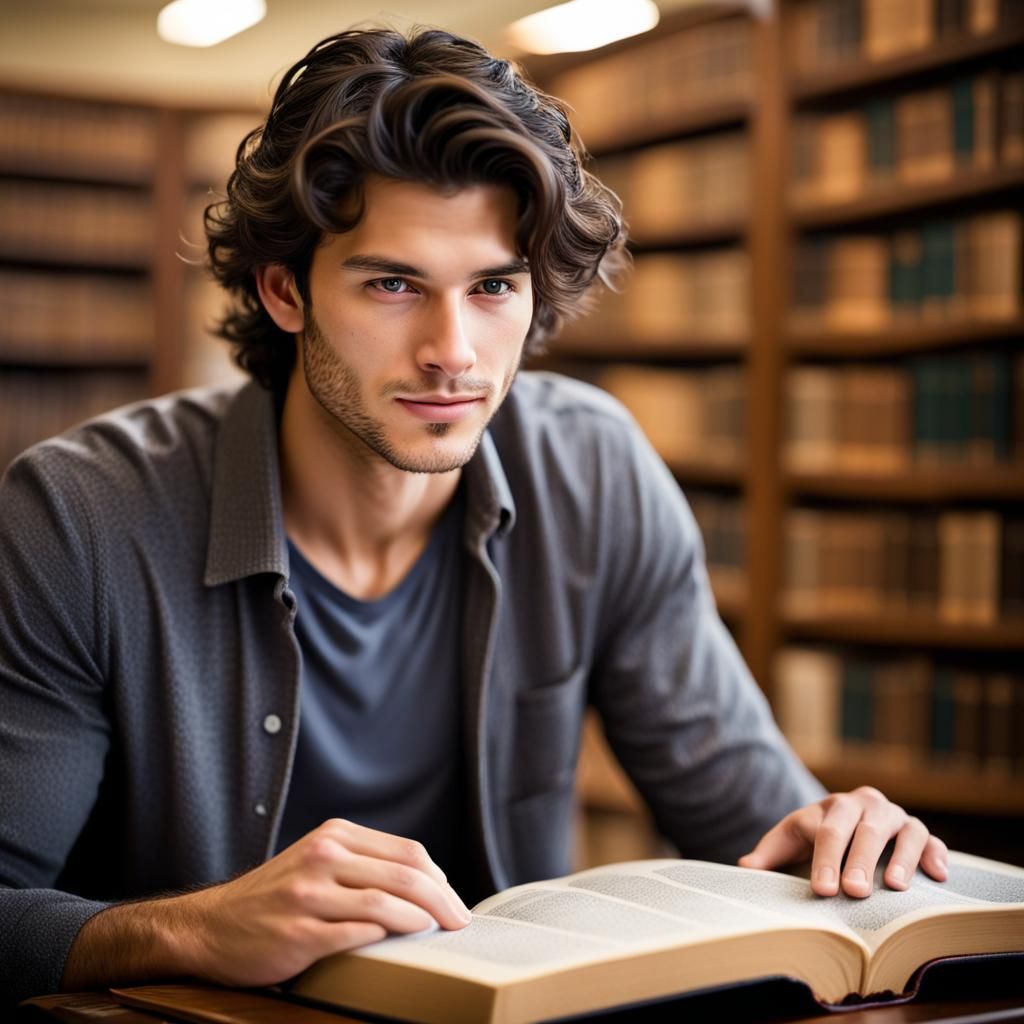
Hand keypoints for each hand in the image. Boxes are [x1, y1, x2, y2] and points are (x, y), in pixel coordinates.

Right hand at [63, 818, 471, 990]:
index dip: (439, 878)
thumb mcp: (318, 861)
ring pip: (385, 903)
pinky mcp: (299, 932)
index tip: (453, 900)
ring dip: (420, 921)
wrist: (208, 927)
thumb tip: (425, 884)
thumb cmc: (273, 897)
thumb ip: (363, 863)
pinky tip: (397, 946)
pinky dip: (384, 940)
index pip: (407, 852)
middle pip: (405, 875)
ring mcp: (309, 894)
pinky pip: (356, 935)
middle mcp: (324, 856)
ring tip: (438, 934)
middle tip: (459, 922)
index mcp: (334, 835)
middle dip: (442, 901)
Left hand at [737, 787, 947, 898]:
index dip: (823, 860)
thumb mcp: (790, 841)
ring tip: (894, 887)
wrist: (848, 823)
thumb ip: (769, 854)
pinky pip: (931, 840)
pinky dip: (934, 854)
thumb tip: (743, 868)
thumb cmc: (814, 839)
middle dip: (858, 861)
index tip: (822, 889)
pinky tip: (936, 875)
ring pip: (900, 831)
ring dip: (899, 857)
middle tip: (854, 891)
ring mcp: (893, 816)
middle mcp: (863, 804)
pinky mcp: (918, 831)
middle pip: (861, 830)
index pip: (825, 830)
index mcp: (829, 807)